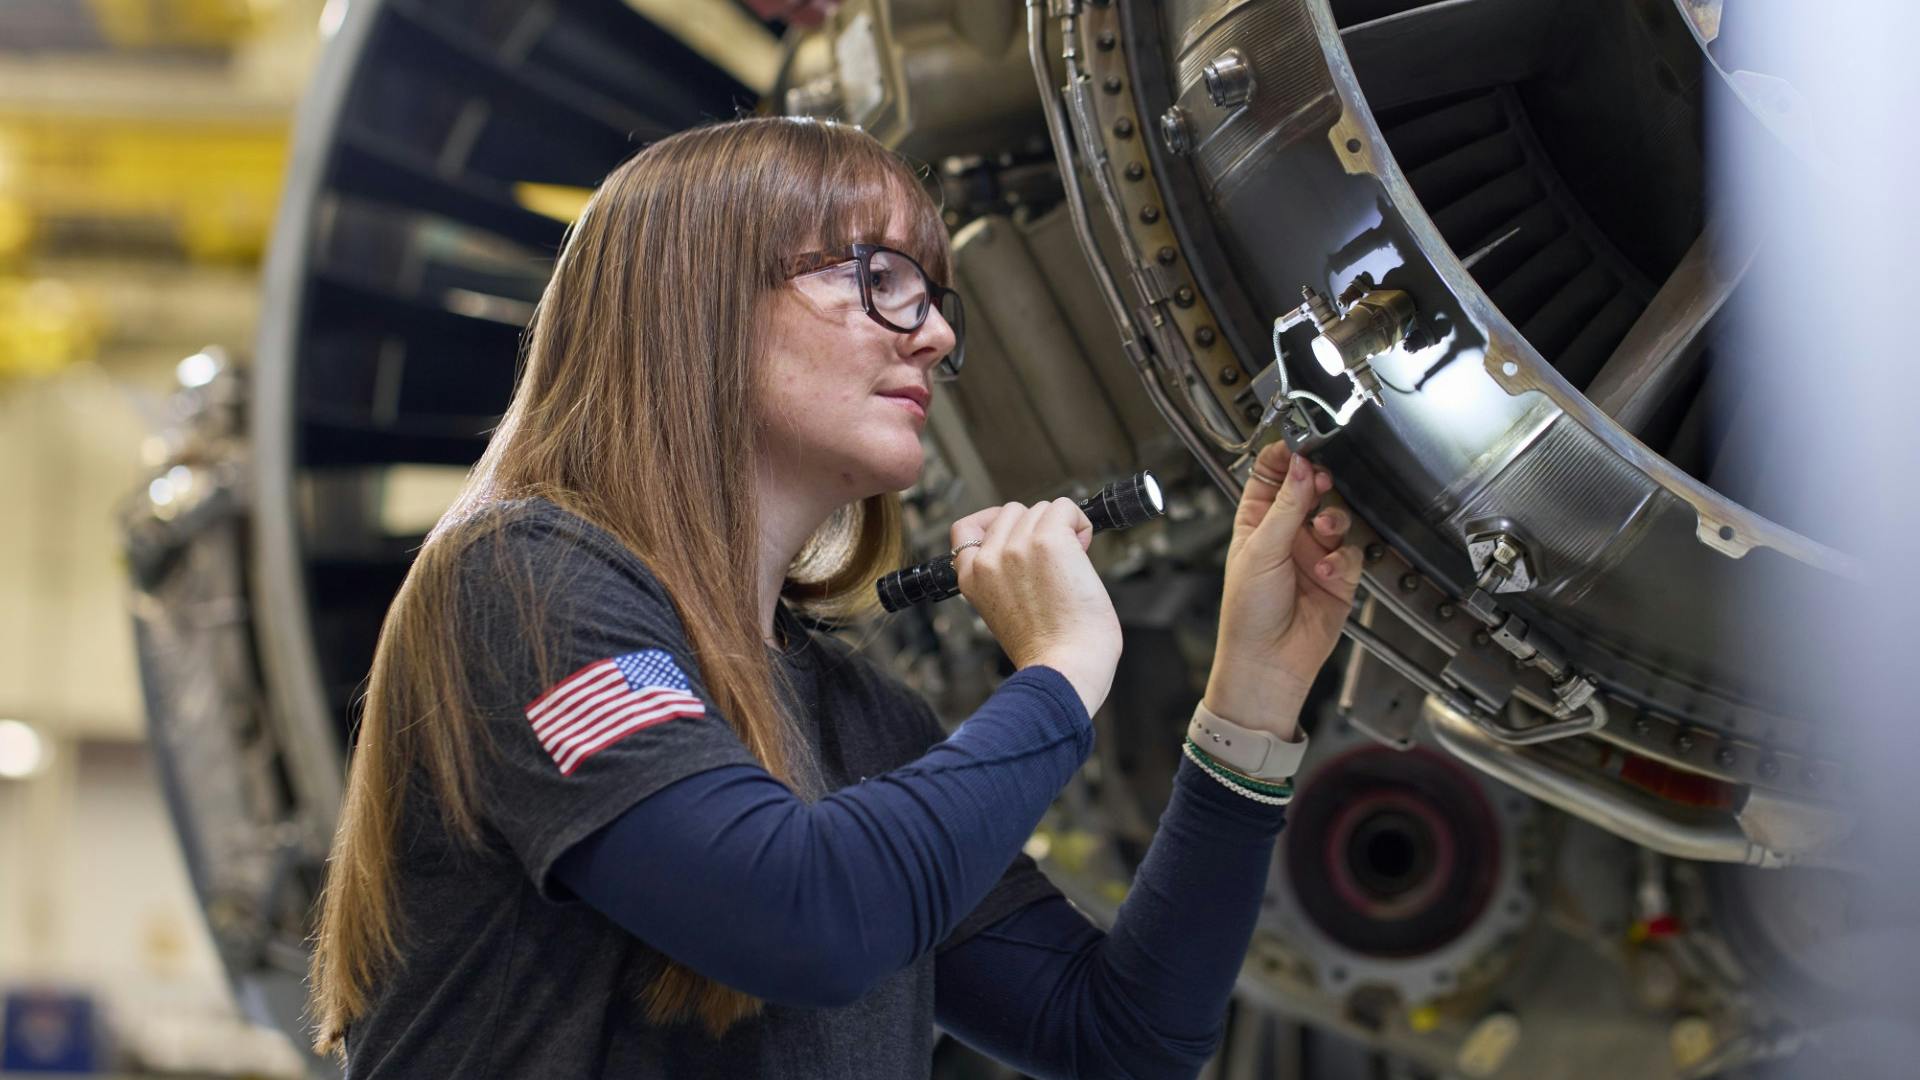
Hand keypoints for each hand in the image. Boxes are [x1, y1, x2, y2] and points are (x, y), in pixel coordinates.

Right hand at [950, 499, 1122, 715]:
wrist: (1065, 668)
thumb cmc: (1047, 650)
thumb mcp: (1003, 610)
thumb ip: (1004, 575)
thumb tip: (1030, 539)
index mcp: (971, 577)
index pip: (965, 528)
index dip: (994, 523)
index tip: (1017, 535)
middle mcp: (989, 558)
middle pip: (1013, 511)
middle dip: (1037, 529)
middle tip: (1056, 563)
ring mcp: (1017, 547)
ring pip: (1043, 508)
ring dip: (1062, 528)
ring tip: (1071, 565)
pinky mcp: (1049, 541)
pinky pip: (1067, 508)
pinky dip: (1080, 523)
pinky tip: (1084, 551)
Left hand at [1204, 441, 1360, 739]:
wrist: (1268, 663)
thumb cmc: (1248, 613)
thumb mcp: (1261, 551)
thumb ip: (1285, 507)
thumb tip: (1299, 465)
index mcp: (1257, 522)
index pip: (1271, 475)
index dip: (1286, 457)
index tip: (1301, 442)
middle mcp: (1287, 534)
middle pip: (1310, 491)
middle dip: (1319, 484)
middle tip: (1321, 481)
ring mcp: (1314, 553)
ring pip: (1337, 517)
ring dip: (1334, 520)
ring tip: (1324, 531)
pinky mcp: (1338, 576)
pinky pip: (1351, 553)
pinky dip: (1343, 559)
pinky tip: (1327, 571)